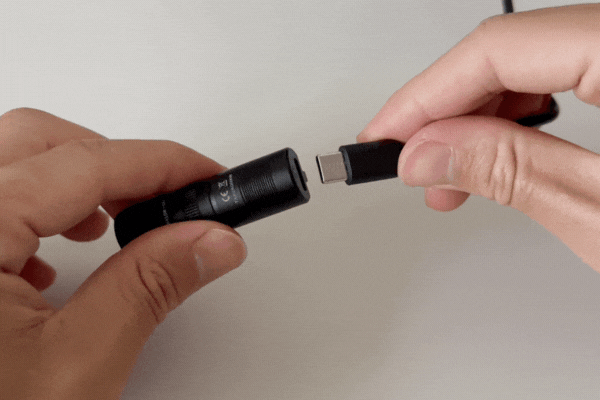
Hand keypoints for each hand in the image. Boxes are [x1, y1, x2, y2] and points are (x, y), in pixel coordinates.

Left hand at [0, 108, 246, 398]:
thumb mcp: (77, 365)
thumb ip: (151, 286)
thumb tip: (208, 241)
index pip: (88, 162)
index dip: (162, 164)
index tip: (206, 176)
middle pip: (40, 142)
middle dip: (116, 163)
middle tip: (170, 199)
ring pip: (12, 164)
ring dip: (75, 182)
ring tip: (115, 223)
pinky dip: (35, 212)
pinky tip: (49, 259)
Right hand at [358, 4, 599, 270]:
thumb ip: (513, 171)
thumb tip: (428, 154)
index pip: (498, 50)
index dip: (426, 96)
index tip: (384, 137)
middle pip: (507, 52)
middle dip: (445, 113)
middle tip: (406, 161)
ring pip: (527, 65)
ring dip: (474, 120)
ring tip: (444, 174)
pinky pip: (558, 79)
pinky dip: (514, 120)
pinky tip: (491, 155)